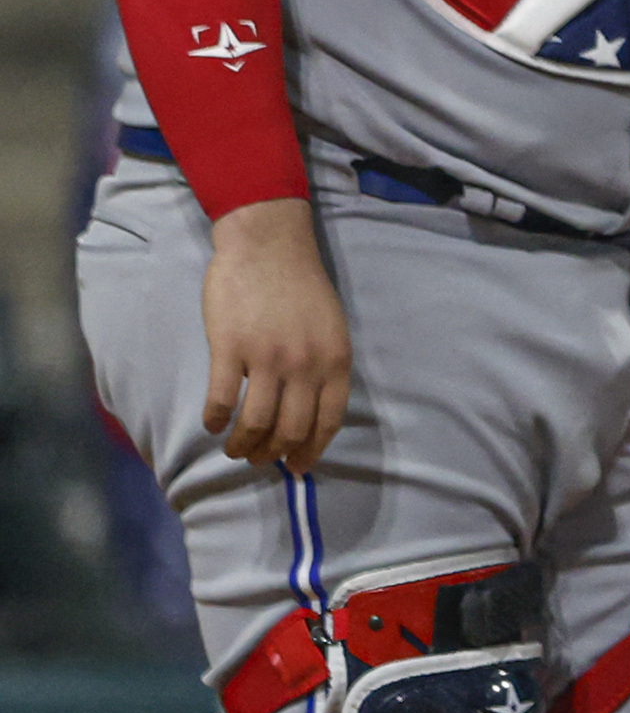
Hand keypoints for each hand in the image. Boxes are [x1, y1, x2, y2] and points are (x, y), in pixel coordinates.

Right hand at [202, 196, 350, 467]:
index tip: (299, 467)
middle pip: (291, 428)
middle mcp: (305, 364)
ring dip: (243, 445)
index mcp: (335, 361)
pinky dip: (216, 419)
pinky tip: (212, 425)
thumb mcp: (332, 327)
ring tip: (234, 450)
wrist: (268, 246)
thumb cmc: (301, 285)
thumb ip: (325, 366)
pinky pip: (221, 399)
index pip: (328, 421)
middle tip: (261, 460)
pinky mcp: (230, 348)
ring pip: (255, 422)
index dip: (312, 449)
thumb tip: (311, 408)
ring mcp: (267, 358)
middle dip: (275, 454)